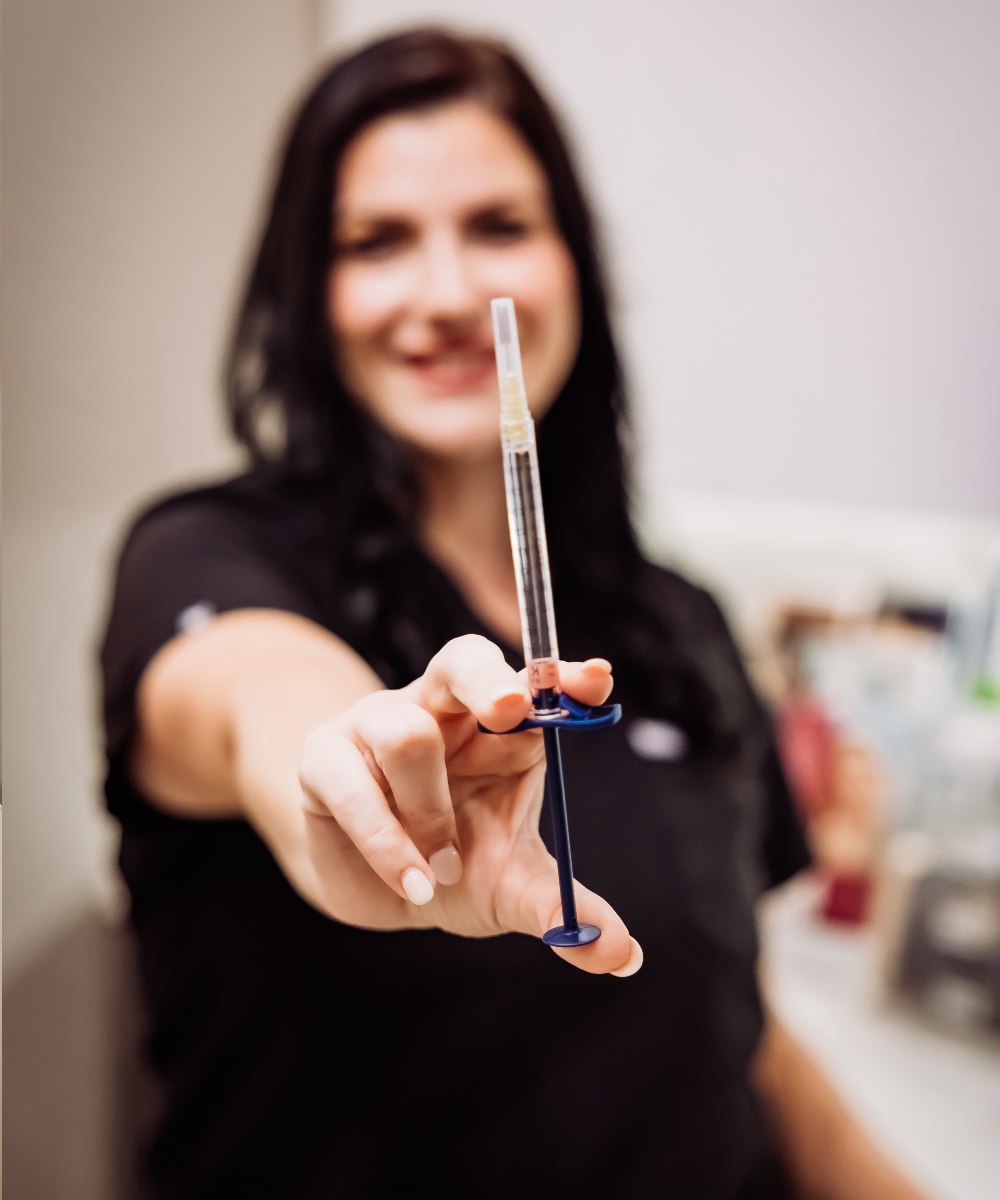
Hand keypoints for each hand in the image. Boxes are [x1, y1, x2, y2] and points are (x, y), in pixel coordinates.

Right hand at [298, 634, 639, 974]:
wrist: (374, 890)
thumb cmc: (454, 866)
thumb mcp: (513, 886)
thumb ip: (563, 908)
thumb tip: (623, 954)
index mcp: (500, 724)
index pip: (534, 681)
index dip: (562, 676)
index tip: (596, 682)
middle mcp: (443, 707)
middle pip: (464, 660)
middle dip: (489, 681)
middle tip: (511, 711)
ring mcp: (378, 723)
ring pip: (408, 734)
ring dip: (432, 813)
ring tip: (443, 870)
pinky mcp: (324, 757)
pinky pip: (354, 786)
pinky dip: (388, 842)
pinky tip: (413, 883)